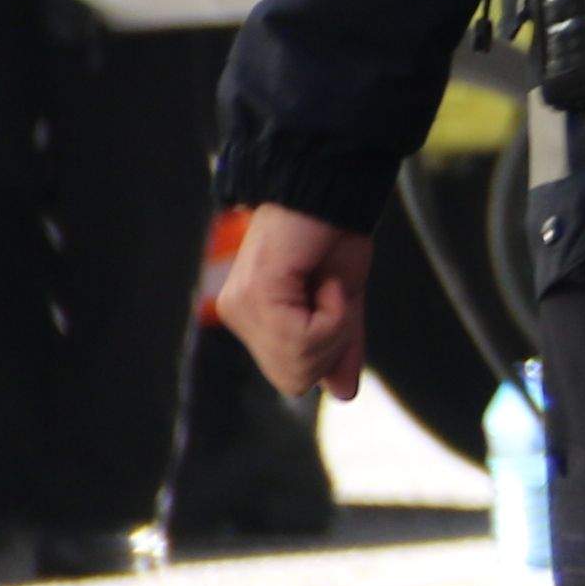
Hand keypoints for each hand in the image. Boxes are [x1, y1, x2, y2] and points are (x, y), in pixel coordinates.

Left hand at [216, 208, 371, 400]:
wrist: (332, 190)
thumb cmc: (336, 235)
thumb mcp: (345, 302)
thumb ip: (340, 347)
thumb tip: (343, 394)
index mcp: (255, 319)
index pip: (293, 377)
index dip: (329, 351)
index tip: (333, 301)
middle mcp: (239, 316)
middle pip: (295, 378)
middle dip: (332, 342)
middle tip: (331, 293)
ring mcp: (242, 308)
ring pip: (300, 362)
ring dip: (335, 324)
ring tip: (326, 283)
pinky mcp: (255, 296)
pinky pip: (306, 338)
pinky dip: (334, 312)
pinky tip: (324, 280)